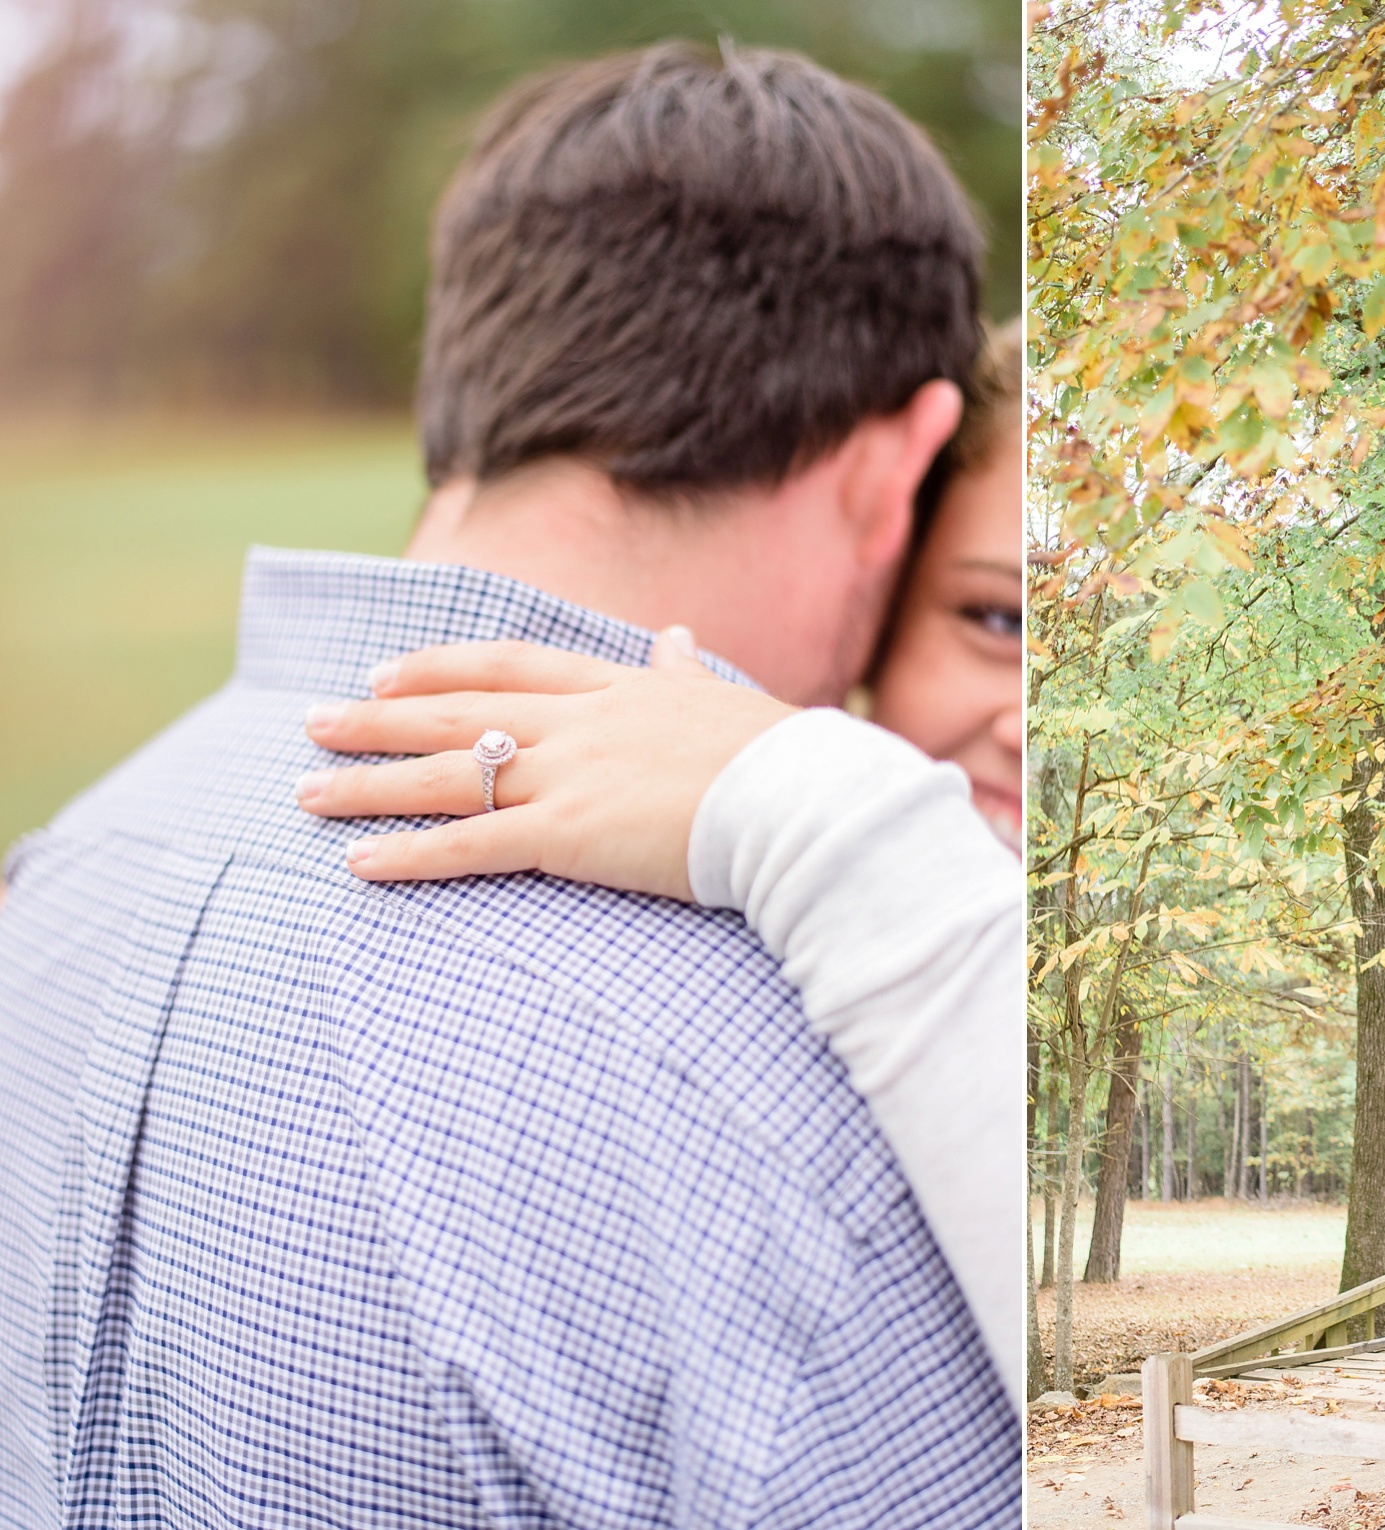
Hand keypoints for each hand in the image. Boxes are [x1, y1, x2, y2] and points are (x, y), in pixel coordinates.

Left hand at [295, 631, 796, 899]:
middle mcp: (579, 723)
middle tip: (311, 722)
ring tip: (305, 793)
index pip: (507, 665)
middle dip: (377, 717)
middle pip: (455, 712)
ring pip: (446, 774)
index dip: (439, 667)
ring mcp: (569, 775)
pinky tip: (359, 863)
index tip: (384, 670)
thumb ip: (686, 674)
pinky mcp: (569, 834)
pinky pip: (471, 845)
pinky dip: (410, 854)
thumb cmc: (780, 760)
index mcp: (618, 688)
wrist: (799, 801)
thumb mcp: (726, 703)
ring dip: (369, 783)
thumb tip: (675, 638)